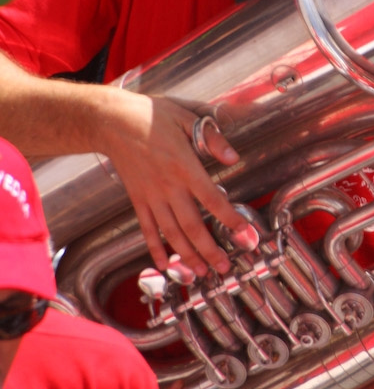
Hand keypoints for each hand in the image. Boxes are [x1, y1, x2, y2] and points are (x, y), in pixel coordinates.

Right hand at [97, 87, 256, 274]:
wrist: (113, 122)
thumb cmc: (152, 116)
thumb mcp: (186, 118)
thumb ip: (212, 139)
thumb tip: (233, 156)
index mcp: (185, 167)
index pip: (212, 199)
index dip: (230, 219)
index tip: (245, 234)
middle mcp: (169, 186)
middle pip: (192, 225)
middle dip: (209, 249)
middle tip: (224, 267)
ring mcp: (151, 196)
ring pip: (171, 233)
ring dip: (187, 255)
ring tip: (201, 272)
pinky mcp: (137, 199)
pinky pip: (147, 229)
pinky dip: (155, 249)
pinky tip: (163, 265)